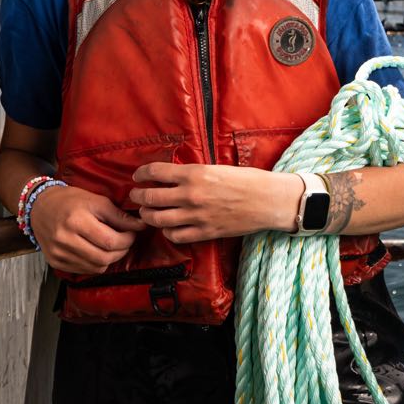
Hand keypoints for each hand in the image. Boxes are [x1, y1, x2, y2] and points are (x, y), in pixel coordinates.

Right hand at [29, 185, 145, 273]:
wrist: (40, 207)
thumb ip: (119, 216)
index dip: (127, 239)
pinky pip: (85, 270)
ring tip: (114, 246)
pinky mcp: (55, 262)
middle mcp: (65, 239)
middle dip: (122, 251)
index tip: (133, 232)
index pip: (110, 241)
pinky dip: (97, 263)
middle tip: (127, 241)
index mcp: (76, 221)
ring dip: (111, 258)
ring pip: (97, 267)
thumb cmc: (70, 200)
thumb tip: (141, 225)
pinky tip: (98, 251)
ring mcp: (58, 253)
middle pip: (104, 257)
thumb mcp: (96, 200)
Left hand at [130, 163, 302, 241]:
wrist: (268, 200)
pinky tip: (168, 227)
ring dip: (148, 215)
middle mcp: (190, 195)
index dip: (141, 173)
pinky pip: (175, 235)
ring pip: (157, 219)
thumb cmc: (247, 180)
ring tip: (147, 212)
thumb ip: (193, 174)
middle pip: (150, 197)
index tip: (137, 175)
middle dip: (138, 196)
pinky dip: (167, 231)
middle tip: (136, 195)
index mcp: (194, 174)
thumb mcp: (217, 168)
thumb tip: (172, 176)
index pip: (156, 172)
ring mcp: (196, 216)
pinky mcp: (204, 232)